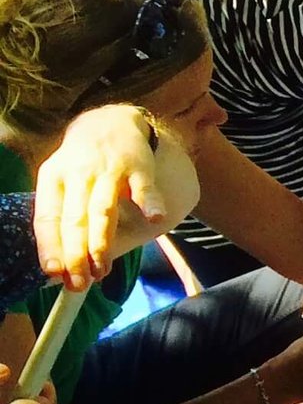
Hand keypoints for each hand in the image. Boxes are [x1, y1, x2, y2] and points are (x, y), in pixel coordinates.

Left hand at [35, 104, 201, 288]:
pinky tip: (154, 219)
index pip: (47, 217)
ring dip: (101, 241)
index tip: (54, 272)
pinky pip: (143, 186)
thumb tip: (58, 265)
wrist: (110, 121)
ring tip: (101, 267)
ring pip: (102, 209)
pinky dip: (149, 202)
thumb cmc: (84, 164)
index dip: (51, 246)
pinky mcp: (138, 166)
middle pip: (74, 219)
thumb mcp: (62, 183)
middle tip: (80, 282)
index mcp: (53, 179)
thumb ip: (61, 218)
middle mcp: (78, 175)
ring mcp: (109, 170)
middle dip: (76, 254)